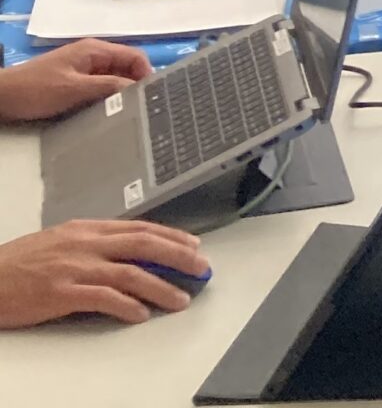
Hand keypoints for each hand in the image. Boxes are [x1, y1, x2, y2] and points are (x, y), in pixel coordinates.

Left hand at [0, 40, 152, 122]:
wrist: (0, 97)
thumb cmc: (36, 89)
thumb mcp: (74, 89)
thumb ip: (107, 87)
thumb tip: (137, 89)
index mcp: (95, 50)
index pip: (134, 56)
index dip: (146, 74)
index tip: (151, 96)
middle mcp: (92, 56)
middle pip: (125, 68)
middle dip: (134, 85)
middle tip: (141, 108)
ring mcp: (82, 70)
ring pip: (112, 80)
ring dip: (118, 94)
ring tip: (126, 112)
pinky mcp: (74, 83)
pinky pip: (98, 89)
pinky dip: (105, 99)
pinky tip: (106, 113)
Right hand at [0, 220, 207, 326]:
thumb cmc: (20, 263)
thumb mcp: (61, 241)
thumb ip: (95, 244)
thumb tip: (130, 252)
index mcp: (87, 229)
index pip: (140, 228)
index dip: (172, 236)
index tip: (194, 245)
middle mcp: (85, 244)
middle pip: (144, 245)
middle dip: (179, 256)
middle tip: (202, 268)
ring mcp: (74, 268)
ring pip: (131, 273)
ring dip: (161, 287)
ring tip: (180, 298)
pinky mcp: (61, 293)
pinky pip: (103, 298)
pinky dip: (127, 306)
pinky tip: (141, 314)